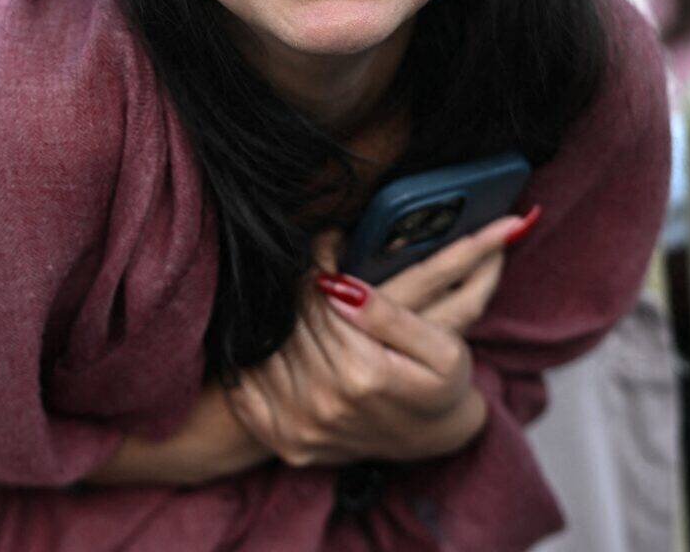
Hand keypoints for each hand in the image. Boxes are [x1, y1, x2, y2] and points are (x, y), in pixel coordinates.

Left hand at [222, 217, 522, 466]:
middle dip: (293, 290)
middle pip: (288, 322)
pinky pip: (248, 392)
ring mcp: (304, 429)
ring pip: (265, 350)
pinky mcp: (288, 443)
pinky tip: (267, 343)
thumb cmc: (439, 384)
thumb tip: (338, 285)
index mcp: (365, 373)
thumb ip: (389, 315)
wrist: (432, 436)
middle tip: (303, 269)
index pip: (316, 300)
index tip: (322, 246)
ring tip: (289, 302)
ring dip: (271, 321)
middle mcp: (328, 404)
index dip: (315, 264)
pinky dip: (250, 362)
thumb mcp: (441, 348)